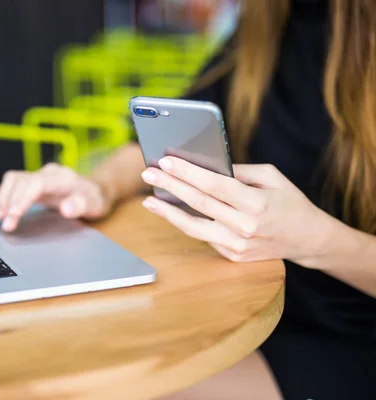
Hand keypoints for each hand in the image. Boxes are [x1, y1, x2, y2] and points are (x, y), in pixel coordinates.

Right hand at [0, 163, 112, 231]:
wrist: (96, 190)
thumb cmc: (95, 199)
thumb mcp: (96, 205)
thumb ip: (82, 206)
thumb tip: (66, 208)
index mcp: (64, 178)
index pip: (37, 183)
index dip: (23, 198)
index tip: (14, 215)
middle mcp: (49, 173)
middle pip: (22, 180)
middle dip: (10, 202)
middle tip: (6, 225)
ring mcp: (40, 176)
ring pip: (14, 179)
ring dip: (4, 197)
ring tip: (0, 217)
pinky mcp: (33, 182)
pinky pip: (14, 184)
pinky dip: (5, 196)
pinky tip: (3, 211)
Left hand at [140, 157, 332, 265]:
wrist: (306, 239)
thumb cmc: (289, 202)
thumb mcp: (272, 177)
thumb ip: (240, 171)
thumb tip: (207, 166)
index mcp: (256, 203)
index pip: (213, 185)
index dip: (187, 172)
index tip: (166, 161)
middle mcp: (244, 226)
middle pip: (198, 203)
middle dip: (170, 186)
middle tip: (148, 173)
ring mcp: (237, 245)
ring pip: (193, 227)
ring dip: (167, 212)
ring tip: (149, 200)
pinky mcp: (232, 256)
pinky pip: (203, 236)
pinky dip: (185, 222)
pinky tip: (171, 211)